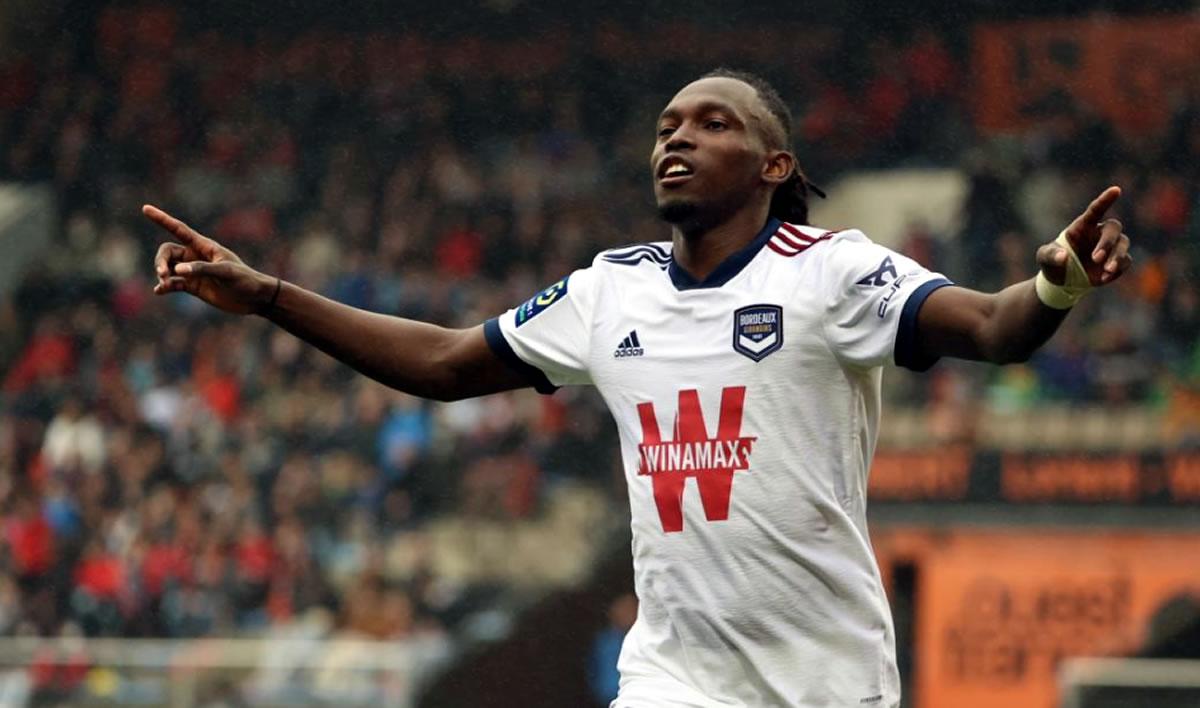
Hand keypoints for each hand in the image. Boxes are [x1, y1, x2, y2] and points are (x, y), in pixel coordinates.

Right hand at [144, 205, 277, 314]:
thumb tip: (178, 270)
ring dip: (162, 274)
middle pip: (167, 252)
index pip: (178, 229)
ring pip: (168, 268)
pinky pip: (173, 284)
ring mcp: (193, 272)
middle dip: (160, 261)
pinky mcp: (194, 287)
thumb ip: (202, 269)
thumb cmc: (245, 280)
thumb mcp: (226, 272)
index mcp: (204, 246)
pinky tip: (159, 291)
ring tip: (164, 283)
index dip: (162, 219)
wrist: (254, 298)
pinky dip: (165, 287)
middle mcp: (195, 257)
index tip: (145, 209)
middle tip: (163, 274)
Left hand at [1036, 186, 1131, 286]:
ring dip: (1117, 256)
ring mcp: (1110, 247)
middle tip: (1095, 258)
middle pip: (1113, 227)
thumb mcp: (1044, 258)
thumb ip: (1050, 255)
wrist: (1063, 281)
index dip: (1106, 199)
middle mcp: (1099, 233)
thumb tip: (1063, 256)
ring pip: (1123, 243)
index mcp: (1082, 226)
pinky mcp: (1117, 262)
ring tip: (1106, 269)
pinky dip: (1118, 269)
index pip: (1096, 209)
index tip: (1116, 190)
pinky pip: (1126, 261)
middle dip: (1107, 242)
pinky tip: (1104, 278)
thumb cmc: (1053, 262)